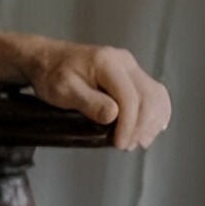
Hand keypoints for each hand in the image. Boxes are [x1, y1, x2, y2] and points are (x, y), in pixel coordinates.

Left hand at [20, 37, 172, 150]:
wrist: (48, 59)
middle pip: (147, 96)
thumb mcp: (63, 90)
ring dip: (151, 122)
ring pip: (155, 96)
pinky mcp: (132, 76)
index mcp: (107, 62)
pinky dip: (156, 113)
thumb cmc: (52, 74)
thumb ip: (88, 102)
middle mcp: (124, 62)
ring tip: (137, 141)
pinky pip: (154, 94)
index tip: (119, 144)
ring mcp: (130, 68)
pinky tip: (150, 129)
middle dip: (140, 126)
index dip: (128, 124)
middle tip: (126, 146)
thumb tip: (113, 115)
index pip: (130, 96)